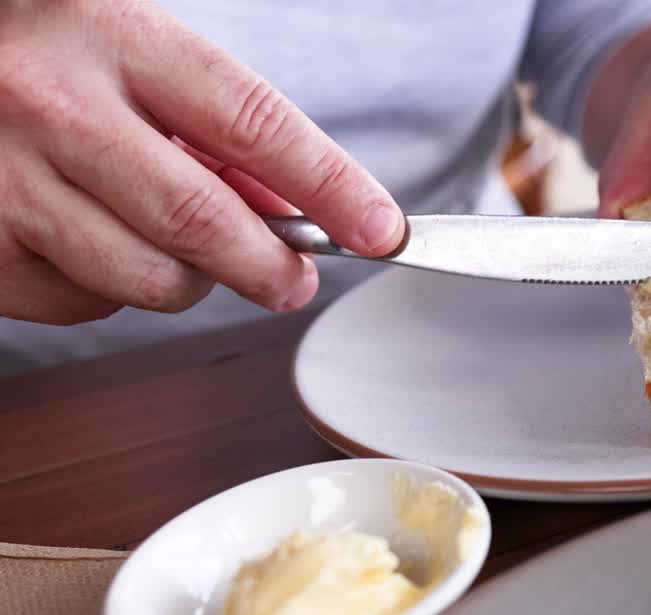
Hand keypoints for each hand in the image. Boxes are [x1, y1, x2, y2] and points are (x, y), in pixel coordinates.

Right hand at [0, 0, 403, 324]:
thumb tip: (295, 214)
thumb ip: (217, 129)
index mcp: (116, 41)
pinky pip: (86, 304)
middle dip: (272, 267)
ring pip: (150, 278)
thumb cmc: (51, 55)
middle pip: (203, 223)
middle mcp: (55, 108)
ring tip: (178, 246)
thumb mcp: (139, 55)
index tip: (380, 229)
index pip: (254, 125)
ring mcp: (7, 182)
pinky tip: (99, 243)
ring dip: (192, 282)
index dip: (332, 186)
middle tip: (295, 280)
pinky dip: (114, 292)